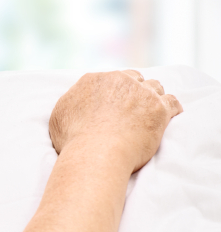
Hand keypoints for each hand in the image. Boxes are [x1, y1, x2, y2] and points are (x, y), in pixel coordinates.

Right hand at [49, 70, 182, 172]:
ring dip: (153, 97)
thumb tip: (77, 99)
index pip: (111, 77)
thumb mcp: (59, 117)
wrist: (95, 154)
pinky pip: (173, 102)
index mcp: (95, 80)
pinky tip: (170, 115)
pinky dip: (172, 108)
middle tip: (133, 106)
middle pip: (134, 78)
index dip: (114, 90)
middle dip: (134, 89)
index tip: (115, 101)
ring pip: (155, 87)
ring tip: (151, 111)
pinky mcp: (159, 109)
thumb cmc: (74, 140)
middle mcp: (119, 80)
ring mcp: (142, 93)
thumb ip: (71, 102)